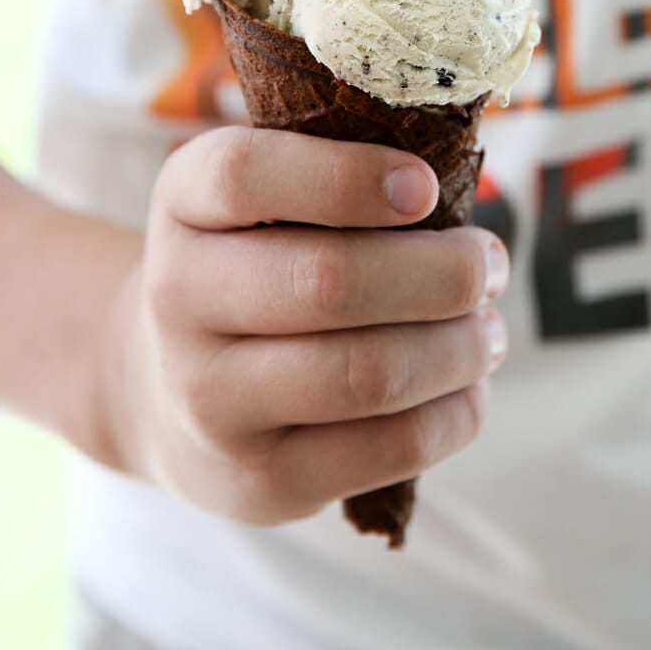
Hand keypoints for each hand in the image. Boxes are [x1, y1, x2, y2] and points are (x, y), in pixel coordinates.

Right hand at [99, 127, 508, 525]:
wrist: (162, 391)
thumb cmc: (254, 265)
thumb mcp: (258, 199)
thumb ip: (335, 168)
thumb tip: (455, 170)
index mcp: (182, 204)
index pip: (244, 176)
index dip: (347, 177)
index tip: (426, 187)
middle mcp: (177, 300)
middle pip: (329, 281)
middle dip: (443, 272)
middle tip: (487, 264)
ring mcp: (210, 401)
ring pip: (369, 373)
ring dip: (459, 346)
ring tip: (487, 330)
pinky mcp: (261, 481)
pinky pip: (390, 447)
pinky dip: (456, 411)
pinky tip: (468, 386)